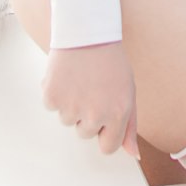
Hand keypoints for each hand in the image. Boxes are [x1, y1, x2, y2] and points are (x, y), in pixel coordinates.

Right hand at [41, 42, 140, 158]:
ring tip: (79, 78)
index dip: (104, 132)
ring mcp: (72, 107)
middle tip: (92, 88)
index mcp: (118, 114)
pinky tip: (65, 75)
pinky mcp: (52, 98)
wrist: (86, 31)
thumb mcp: (128, 91)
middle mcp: (95, 114)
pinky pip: (52, 106)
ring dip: (70, 103)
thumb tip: (133, 154)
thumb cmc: (110, 60)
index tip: (102, 116)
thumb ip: (130, 125)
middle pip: (85, 133)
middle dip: (86, 115)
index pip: (108, 147)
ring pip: (67, 120)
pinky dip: (55, 93)